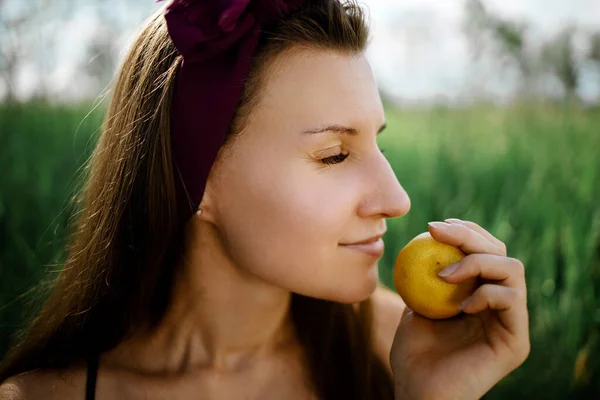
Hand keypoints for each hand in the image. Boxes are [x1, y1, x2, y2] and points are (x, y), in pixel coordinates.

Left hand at [390, 219, 529, 399]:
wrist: (416, 390)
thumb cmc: (413, 352)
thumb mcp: (416, 303)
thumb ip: (427, 275)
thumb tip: (426, 238)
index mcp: (481, 294)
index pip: (484, 251)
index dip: (465, 232)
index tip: (435, 225)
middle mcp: (501, 305)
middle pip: (499, 253)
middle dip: (469, 235)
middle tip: (436, 231)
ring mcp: (511, 322)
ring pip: (513, 269)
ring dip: (476, 262)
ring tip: (443, 275)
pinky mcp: (517, 341)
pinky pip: (512, 300)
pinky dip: (487, 292)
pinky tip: (461, 303)